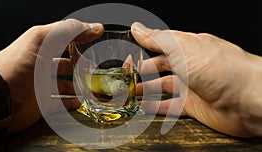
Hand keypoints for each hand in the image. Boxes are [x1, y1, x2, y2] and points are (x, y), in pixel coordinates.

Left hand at [0, 19, 103, 132]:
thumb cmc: (16, 66)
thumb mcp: (42, 40)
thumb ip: (68, 30)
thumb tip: (94, 27)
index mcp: (39, 48)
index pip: (63, 40)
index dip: (79, 40)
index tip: (94, 41)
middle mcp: (40, 66)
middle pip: (65, 65)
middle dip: (80, 66)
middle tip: (93, 70)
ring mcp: (40, 86)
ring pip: (64, 85)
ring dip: (77, 86)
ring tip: (90, 87)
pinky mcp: (40, 104)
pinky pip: (59, 103)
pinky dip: (70, 103)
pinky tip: (78, 101)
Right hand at [131, 22, 261, 136]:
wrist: (246, 99)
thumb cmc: (220, 68)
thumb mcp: (181, 47)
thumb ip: (157, 38)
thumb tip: (138, 28)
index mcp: (187, 46)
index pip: (159, 45)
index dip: (141, 50)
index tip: (126, 55)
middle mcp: (189, 65)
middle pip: (159, 67)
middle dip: (141, 71)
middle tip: (126, 77)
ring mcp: (191, 86)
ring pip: (162, 86)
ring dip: (146, 89)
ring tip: (131, 92)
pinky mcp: (193, 106)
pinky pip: (169, 105)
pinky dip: (155, 107)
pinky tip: (144, 106)